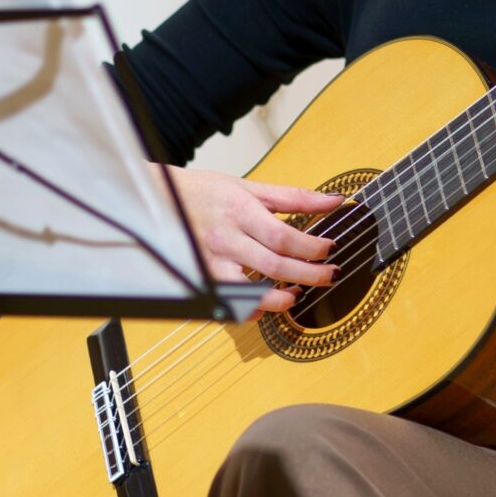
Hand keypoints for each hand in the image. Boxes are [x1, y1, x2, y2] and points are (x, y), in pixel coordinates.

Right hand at [169, 167, 341, 314]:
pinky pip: (229, 302)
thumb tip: (334, 201)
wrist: (161, 198)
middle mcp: (226, 239)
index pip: (283, 236)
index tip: (330, 249)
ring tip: (296, 295)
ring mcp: (213, 262)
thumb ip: (294, 197)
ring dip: (278, 299)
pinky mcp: (204, 278)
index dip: (311, 247)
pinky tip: (264, 305)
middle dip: (308, 274)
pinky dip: (249, 309)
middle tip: (329, 276)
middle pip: (273, 265)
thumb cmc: (207, 192)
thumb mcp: (250, 187)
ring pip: (249, 291)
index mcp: (240, 212)